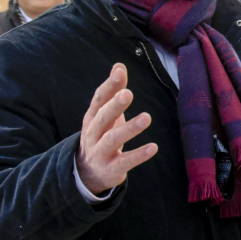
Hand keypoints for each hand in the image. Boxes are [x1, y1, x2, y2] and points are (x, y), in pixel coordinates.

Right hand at [76, 63, 157, 194]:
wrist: (87, 173)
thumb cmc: (101, 136)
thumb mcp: (104, 115)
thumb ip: (113, 91)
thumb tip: (119, 66)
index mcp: (92, 118)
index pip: (98, 99)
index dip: (109, 85)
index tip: (120, 72)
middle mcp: (93, 134)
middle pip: (102, 118)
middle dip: (114, 106)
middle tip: (127, 94)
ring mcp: (100, 152)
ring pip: (112, 140)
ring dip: (129, 128)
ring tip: (146, 118)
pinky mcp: (111, 169)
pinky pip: (125, 162)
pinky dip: (138, 155)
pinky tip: (153, 147)